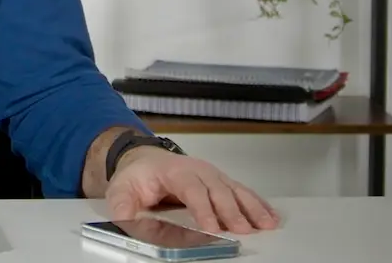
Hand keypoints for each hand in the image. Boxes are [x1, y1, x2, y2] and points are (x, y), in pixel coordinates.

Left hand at [106, 147, 279, 234]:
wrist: (147, 161)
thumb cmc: (138, 177)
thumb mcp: (121, 188)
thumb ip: (121, 204)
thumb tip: (124, 217)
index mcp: (174, 171)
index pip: (191, 189)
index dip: (203, 208)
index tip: (212, 227)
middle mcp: (198, 171)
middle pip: (218, 190)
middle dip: (231, 211)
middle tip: (243, 230)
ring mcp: (213, 176)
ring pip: (235, 190)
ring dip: (251, 208)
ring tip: (266, 224)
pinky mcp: (222, 184)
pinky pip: (243, 193)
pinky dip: (257, 205)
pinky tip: (270, 217)